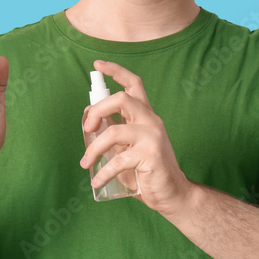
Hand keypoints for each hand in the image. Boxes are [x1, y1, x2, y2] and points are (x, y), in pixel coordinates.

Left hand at [80, 60, 193, 216]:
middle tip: (87, 127)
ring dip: (94, 148)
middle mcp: (152, 121)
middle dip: (98, 109)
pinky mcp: (150, 156)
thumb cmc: (147, 171)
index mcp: (147, 115)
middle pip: (122, 98)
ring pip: (114, 131)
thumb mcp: (128, 147)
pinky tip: (97, 181)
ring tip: (85, 163)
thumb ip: (113, 132)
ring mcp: (153, 137)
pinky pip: (118, 161)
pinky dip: (103, 172)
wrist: (173, 194)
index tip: (97, 65)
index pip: (134, 84)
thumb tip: (89, 120)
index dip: (115, 71)